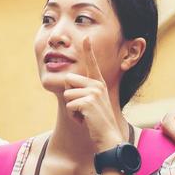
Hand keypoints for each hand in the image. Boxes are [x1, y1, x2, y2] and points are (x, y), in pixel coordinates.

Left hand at [63, 36, 126, 152]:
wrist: (107, 137)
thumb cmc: (96, 122)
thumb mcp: (91, 103)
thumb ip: (82, 91)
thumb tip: (68, 81)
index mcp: (98, 84)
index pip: (92, 64)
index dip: (89, 50)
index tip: (87, 36)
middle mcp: (97, 85)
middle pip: (68, 81)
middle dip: (70, 96)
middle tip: (83, 110)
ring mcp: (93, 93)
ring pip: (67, 94)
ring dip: (71, 108)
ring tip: (85, 116)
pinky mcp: (87, 102)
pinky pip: (69, 105)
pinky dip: (73, 115)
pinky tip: (85, 121)